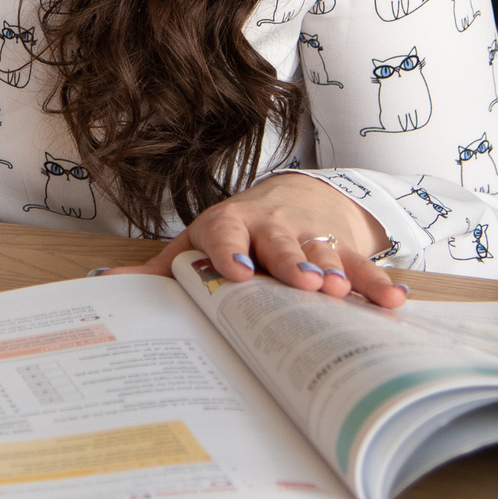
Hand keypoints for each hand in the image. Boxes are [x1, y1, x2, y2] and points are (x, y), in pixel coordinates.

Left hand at [108, 174, 407, 307]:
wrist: (294, 197)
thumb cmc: (235, 234)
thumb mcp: (197, 246)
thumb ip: (159, 270)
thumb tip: (102, 280)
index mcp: (227, 225)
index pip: (225, 234)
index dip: (231, 253)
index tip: (238, 274)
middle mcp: (270, 226)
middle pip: (281, 242)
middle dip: (291, 262)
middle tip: (305, 284)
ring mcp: (309, 235)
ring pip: (323, 252)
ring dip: (335, 271)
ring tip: (343, 292)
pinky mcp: (342, 246)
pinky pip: (361, 263)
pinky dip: (377, 281)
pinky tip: (394, 301)